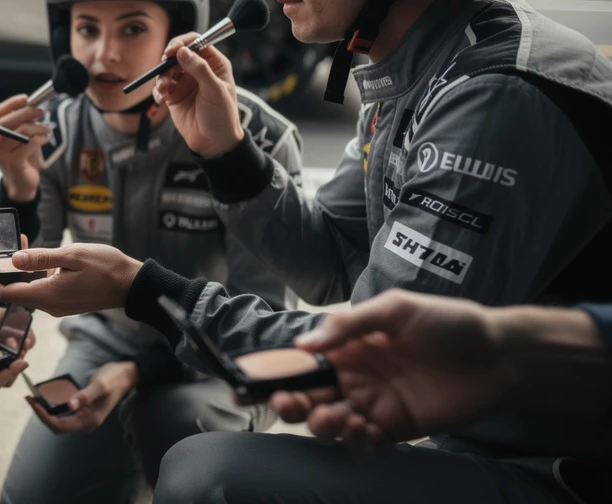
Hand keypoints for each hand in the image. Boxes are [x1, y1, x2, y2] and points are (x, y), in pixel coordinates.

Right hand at [0, 95, 50, 202]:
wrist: (21, 183)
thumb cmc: (21, 157)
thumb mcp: (20, 136)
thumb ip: (22, 122)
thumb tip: (32, 105)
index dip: (11, 103)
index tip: (26, 98)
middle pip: (9, 120)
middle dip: (28, 112)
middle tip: (41, 112)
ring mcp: (0, 153)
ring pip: (22, 131)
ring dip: (38, 127)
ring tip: (46, 129)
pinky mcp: (13, 162)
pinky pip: (30, 143)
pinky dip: (41, 138)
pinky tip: (44, 139)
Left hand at [0, 243, 141, 316]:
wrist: (133, 285)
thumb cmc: (106, 267)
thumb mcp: (72, 255)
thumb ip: (41, 258)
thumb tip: (13, 259)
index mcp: (47, 296)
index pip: (4, 292)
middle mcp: (49, 305)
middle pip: (13, 291)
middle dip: (2, 269)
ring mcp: (58, 305)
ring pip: (28, 288)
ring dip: (20, 269)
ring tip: (21, 243)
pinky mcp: (66, 301)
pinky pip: (42, 289)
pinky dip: (35, 273)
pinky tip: (40, 256)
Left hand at [27, 361, 138, 433]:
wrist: (126, 375)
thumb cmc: (114, 379)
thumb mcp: (100, 385)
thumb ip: (86, 396)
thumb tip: (70, 405)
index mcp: (90, 420)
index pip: (61, 425)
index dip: (44, 417)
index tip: (33, 404)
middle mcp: (86, 422)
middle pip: (58, 425)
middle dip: (42, 414)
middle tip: (30, 399)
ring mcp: (85, 416)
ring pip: (60, 419)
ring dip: (46, 411)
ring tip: (34, 397)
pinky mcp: (83, 409)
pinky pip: (65, 411)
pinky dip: (54, 405)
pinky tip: (46, 396)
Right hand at [152, 33, 243, 157]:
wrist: (214, 143)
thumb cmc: (222, 116)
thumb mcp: (214, 91)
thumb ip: (199, 69)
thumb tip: (183, 51)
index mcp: (214, 64)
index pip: (197, 43)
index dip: (183, 43)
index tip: (172, 50)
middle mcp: (198, 70)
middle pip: (178, 54)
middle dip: (168, 59)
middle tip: (162, 65)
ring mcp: (185, 82)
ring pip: (167, 70)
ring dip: (161, 77)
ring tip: (163, 89)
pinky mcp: (174, 95)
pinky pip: (161, 86)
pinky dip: (159, 90)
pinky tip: (162, 99)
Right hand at [267, 289, 516, 448]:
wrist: (502, 357)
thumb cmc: (451, 324)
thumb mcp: (397, 309)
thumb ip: (349, 325)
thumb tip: (305, 343)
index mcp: (349, 346)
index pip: (302, 360)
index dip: (274, 371)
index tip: (249, 380)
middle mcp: (355, 376)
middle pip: (307, 395)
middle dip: (289, 403)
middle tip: (287, 404)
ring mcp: (373, 404)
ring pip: (329, 422)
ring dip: (321, 424)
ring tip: (335, 418)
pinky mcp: (395, 429)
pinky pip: (362, 442)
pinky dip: (353, 441)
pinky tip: (360, 430)